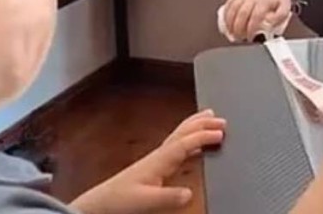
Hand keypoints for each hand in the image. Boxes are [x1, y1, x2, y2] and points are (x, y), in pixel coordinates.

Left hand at [70, 110, 226, 213]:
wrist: (100, 204)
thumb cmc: (120, 200)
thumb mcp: (145, 201)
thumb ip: (167, 196)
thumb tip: (190, 192)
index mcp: (159, 160)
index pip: (184, 143)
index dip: (203, 137)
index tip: (221, 133)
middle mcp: (159, 155)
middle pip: (182, 133)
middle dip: (201, 124)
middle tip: (220, 119)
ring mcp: (157, 159)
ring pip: (180, 137)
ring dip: (195, 127)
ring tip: (209, 119)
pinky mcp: (155, 166)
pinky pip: (178, 147)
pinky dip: (190, 142)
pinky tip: (195, 148)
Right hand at [223, 0, 291, 41]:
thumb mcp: (285, 9)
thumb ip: (279, 17)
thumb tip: (269, 23)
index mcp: (264, 2)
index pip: (255, 16)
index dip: (251, 29)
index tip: (250, 38)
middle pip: (242, 13)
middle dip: (238, 28)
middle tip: (239, 38)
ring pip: (233, 8)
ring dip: (230, 22)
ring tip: (231, 33)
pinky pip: (229, 3)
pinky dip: (225, 13)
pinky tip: (226, 23)